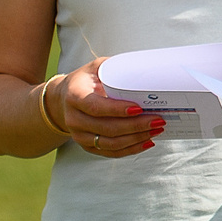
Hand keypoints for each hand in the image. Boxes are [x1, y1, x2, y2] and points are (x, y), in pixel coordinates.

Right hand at [47, 62, 161, 156]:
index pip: (95, 106)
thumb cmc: (86, 81)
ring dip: (136, 138)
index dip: (117, 110)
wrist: (64, 99)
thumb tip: (145, 70)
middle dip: (136, 126)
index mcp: (74, 96)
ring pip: (111, 143)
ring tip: (156, 130)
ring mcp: (79, 135)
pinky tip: (146, 142)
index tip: (138, 109)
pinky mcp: (87, 146)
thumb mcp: (96, 68)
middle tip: (157, 120)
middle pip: (107, 128)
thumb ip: (116, 68)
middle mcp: (74, 118)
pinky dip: (130, 149)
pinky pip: (110, 152)